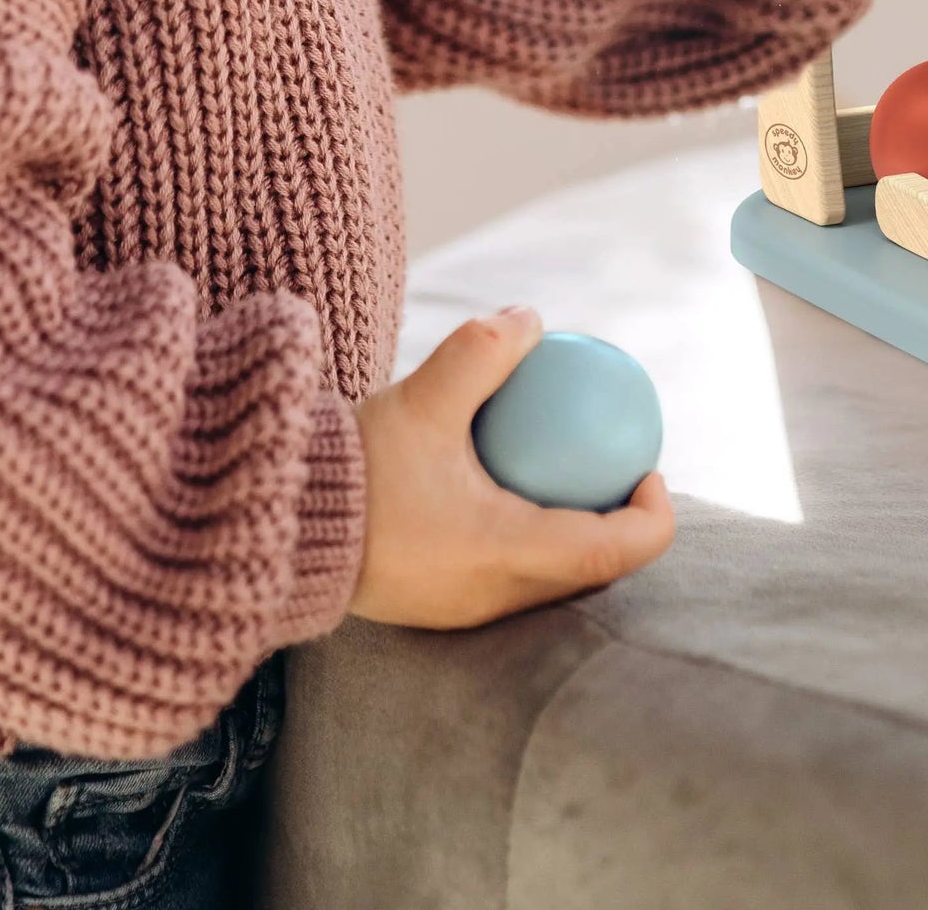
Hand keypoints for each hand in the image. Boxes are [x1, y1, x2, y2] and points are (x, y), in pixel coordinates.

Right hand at [351, 306, 674, 628]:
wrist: (277, 525)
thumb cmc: (354, 468)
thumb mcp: (424, 398)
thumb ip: (482, 353)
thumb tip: (532, 317)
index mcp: (504, 555)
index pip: (610, 553)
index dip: (650, 519)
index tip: (650, 469)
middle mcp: (492, 596)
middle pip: (588, 573)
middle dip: (619, 524)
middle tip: (619, 463)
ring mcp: (464, 610)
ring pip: (549, 579)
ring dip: (573, 532)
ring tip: (570, 469)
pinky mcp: (437, 606)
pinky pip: (508, 576)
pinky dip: (529, 537)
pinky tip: (508, 485)